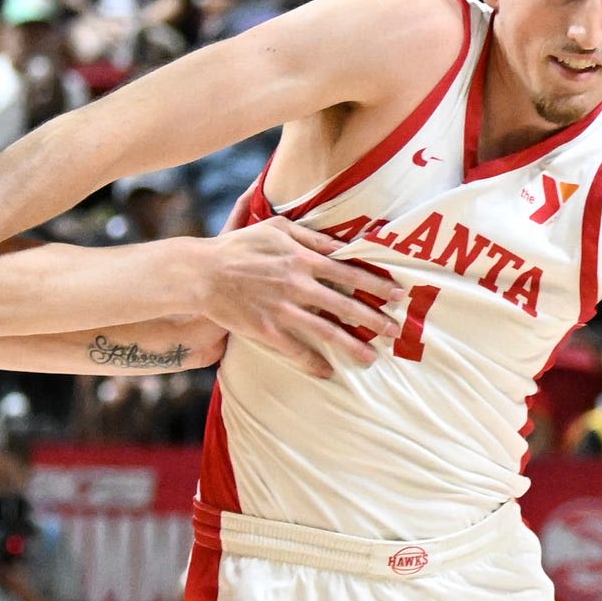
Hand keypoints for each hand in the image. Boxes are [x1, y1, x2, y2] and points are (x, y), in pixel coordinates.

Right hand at [196, 218, 393, 377]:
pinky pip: (295, 350)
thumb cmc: (239, 246)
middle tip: (396, 330)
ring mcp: (283, 310)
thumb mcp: (276, 228)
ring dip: (352, 346)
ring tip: (372, 358)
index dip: (376, 284)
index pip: (349, 272)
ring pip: (326, 332)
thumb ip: (310, 236)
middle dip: (374, 319)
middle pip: (345, 305)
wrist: (203, 273)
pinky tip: (328, 372)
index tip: (398, 295)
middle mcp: (298, 285)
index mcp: (302, 258)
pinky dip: (313, 363)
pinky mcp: (267, 330)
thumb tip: (342, 243)